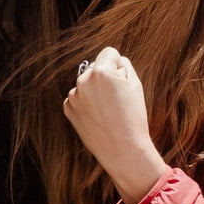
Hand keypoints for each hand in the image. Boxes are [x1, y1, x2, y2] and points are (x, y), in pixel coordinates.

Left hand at [63, 46, 168, 203]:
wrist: (122, 150)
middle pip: (97, 68)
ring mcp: (73, 96)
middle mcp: (83, 80)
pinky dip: (87, 104)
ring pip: (87, 84)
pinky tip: (98, 117)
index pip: (109, 53)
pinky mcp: (68, 109)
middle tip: (117, 99)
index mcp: (100, 72)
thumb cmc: (133, 117)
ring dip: (95, 91)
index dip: (118, 64)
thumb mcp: (135, 85)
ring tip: (109, 111)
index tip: (122, 79)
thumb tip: (114, 60)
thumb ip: (123, 66)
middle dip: (106, 78)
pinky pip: (79, 98)